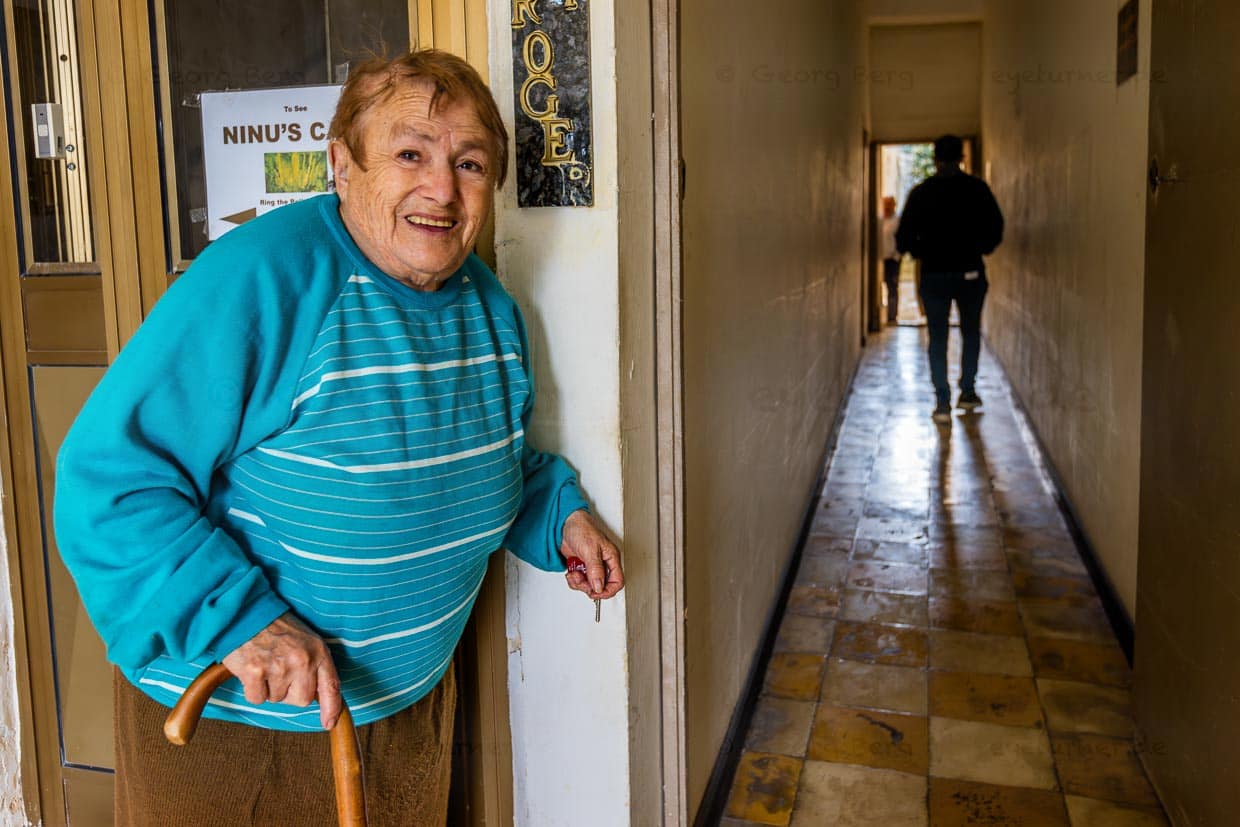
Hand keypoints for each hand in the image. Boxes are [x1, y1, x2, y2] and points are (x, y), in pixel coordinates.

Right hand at [222, 611, 341, 729]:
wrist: (246, 613)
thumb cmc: (276, 628)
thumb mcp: (306, 640)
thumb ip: (315, 665)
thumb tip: (318, 698)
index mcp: (318, 651)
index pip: (331, 686)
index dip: (332, 708)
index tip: (328, 722)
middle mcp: (302, 660)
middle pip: (302, 700)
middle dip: (290, 693)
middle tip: (279, 671)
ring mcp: (278, 667)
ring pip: (277, 700)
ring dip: (270, 688)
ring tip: (265, 664)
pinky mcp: (255, 672)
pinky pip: (257, 699)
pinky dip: (253, 690)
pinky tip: (252, 670)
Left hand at [560, 509, 623, 599]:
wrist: (564, 523)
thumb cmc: (581, 528)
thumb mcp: (590, 549)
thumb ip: (595, 570)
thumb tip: (599, 587)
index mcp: (611, 558)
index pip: (617, 581)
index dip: (607, 590)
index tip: (595, 592)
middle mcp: (603, 564)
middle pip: (601, 586)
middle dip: (589, 587)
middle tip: (580, 580)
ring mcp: (591, 566)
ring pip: (589, 585)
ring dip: (579, 583)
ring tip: (574, 573)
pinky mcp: (581, 567)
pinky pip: (579, 581)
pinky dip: (573, 580)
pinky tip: (571, 572)